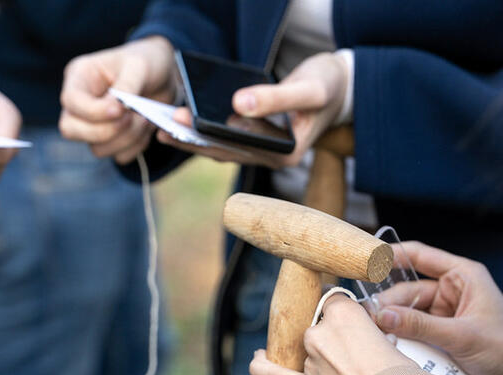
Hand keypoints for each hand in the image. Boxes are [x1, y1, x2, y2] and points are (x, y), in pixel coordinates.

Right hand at [59, 36, 176, 163]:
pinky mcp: (112, 140)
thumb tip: (115, 108)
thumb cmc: (147, 63)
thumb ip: (126, 86)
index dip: (92, 111)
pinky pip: (118, 156)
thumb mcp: (139, 65)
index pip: (70, 101)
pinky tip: (146, 128)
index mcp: (79, 77)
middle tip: (133, 117)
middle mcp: (81, 104)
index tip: (120, 109)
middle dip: (106, 130)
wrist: (165, 78)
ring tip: (145, 119)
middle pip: (71, 130)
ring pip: (97, 148)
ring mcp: (94, 125)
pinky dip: (136, 146)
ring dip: (126, 138)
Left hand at [157, 51, 349, 167]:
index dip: (207, 136)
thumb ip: (276, 98)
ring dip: (193, 139)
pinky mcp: (258, 142)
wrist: (342, 88)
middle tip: (160, 125)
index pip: (238, 148)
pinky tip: (184, 123)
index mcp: (285, 155)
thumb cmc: (328, 87)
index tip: (181, 121)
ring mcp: (265, 153)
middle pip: (225, 152)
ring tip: (162, 127)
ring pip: (222, 149)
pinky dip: (205, 132)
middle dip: (191, 139)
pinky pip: (227, 141)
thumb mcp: (308, 89)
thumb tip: (238, 104)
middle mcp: (273, 160)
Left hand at [249, 294, 410, 374]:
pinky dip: (264, 368)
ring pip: (307, 352)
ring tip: (345, 374)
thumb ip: (373, 338)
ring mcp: (311, 363)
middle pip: (319, 326)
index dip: (345, 310)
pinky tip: (256, 359)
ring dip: (320, 359)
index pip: (335, 299)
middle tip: (358, 355)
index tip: (354, 318)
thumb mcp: (394, 345)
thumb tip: (370, 343)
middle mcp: (320, 335)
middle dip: (335, 338)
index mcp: (344, 315)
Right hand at [372, 241, 502, 374]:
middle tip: (368, 320)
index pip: (419, 255)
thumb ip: (421, 326)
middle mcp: (451, 290)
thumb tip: (383, 316)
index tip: (364, 261)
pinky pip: (414, 332)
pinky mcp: (440, 334)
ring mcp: (444, 313)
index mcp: (462, 276)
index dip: (390, 256)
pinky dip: (403, 338)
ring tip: (377, 336)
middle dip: (388, 305)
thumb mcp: (462, 336)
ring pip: (407, 313)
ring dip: (394, 325)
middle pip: (407, 291)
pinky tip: (390, 346)